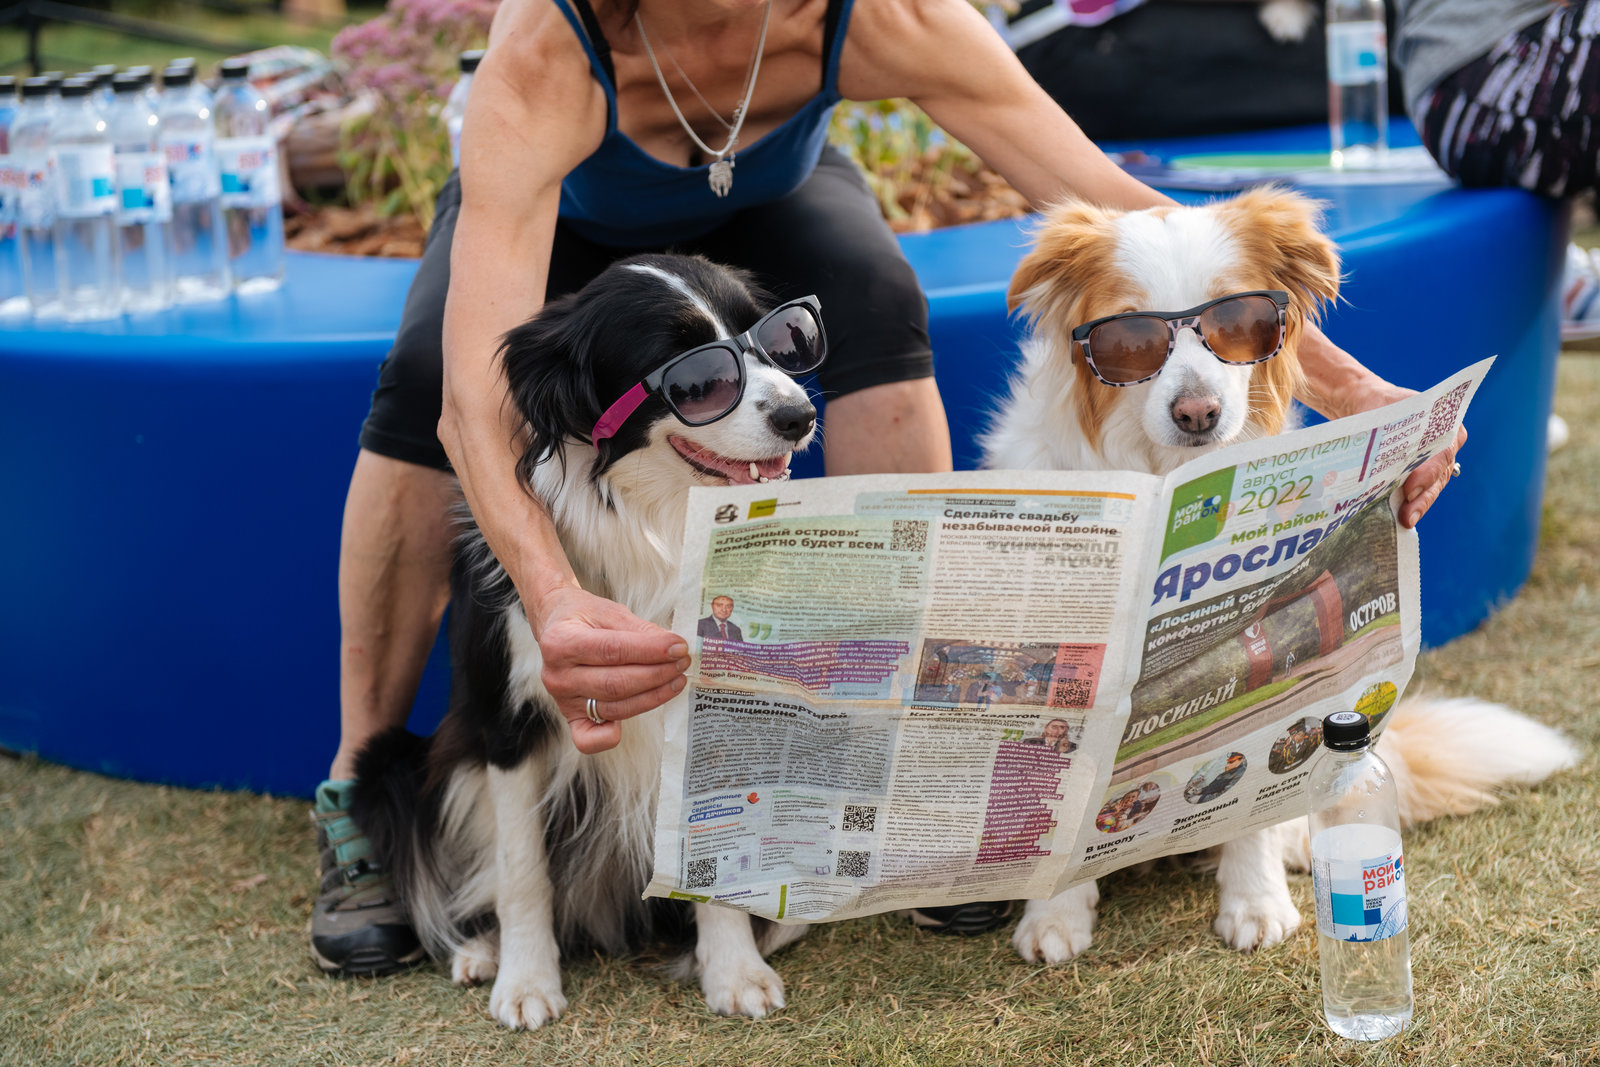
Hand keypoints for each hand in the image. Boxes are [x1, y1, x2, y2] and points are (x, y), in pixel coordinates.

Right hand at [531, 585, 690, 753]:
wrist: (556, 626)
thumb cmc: (585, 617)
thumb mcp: (609, 612)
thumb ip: (639, 630)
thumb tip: (672, 648)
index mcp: (560, 642)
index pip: (612, 650)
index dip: (650, 650)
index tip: (678, 647)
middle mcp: (556, 675)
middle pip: (615, 683)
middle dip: (657, 674)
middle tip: (682, 663)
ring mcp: (562, 700)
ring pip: (615, 707)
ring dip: (653, 696)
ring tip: (676, 679)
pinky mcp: (571, 718)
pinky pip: (590, 739)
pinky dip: (611, 737)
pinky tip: (636, 716)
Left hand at [1336, 378, 1466, 529]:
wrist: (1370, 405)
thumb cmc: (1380, 406)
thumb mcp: (1386, 411)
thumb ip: (1393, 432)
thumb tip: (1387, 463)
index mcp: (1446, 424)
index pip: (1441, 452)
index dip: (1427, 473)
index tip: (1410, 488)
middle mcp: (1447, 444)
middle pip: (1439, 475)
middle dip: (1423, 497)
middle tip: (1408, 515)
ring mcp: (1436, 460)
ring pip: (1432, 487)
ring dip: (1419, 505)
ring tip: (1406, 520)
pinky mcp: (1421, 473)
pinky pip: (1422, 491)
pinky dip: (1412, 504)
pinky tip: (1401, 517)